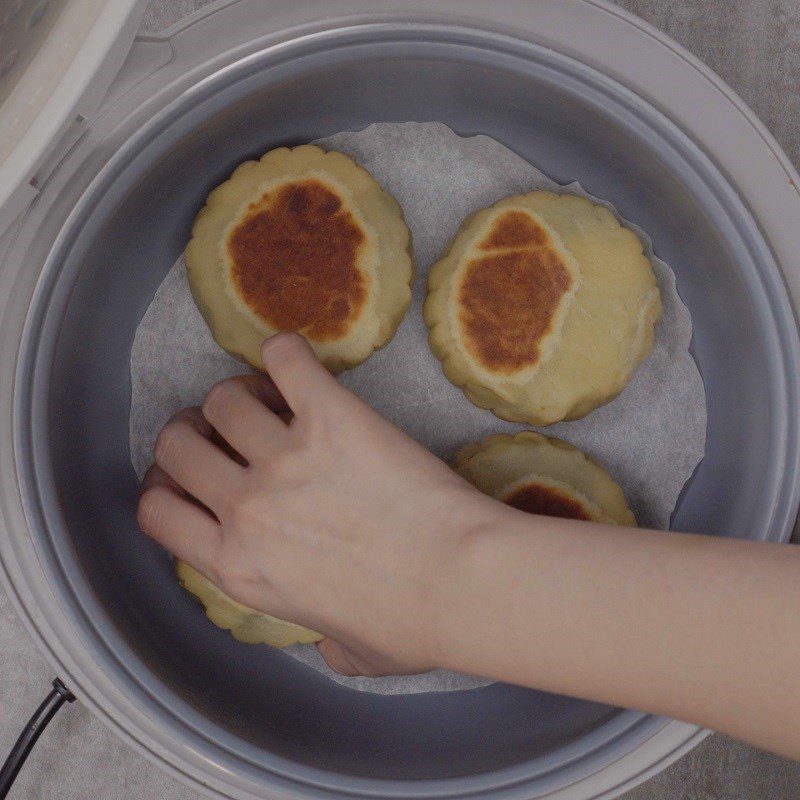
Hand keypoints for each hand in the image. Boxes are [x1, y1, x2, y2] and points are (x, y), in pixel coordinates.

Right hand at [138, 333, 489, 675]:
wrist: (461, 580)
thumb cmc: (411, 624)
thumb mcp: (353, 652)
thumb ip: (327, 645)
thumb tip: (331, 649)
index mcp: (238, 569)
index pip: (157, 512)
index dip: (165, 487)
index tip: (188, 477)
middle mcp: (246, 510)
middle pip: (177, 444)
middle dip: (192, 432)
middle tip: (226, 431)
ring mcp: (285, 459)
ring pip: (223, 400)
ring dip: (239, 394)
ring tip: (269, 399)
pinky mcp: (331, 417)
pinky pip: (286, 362)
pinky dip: (285, 354)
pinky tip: (294, 362)